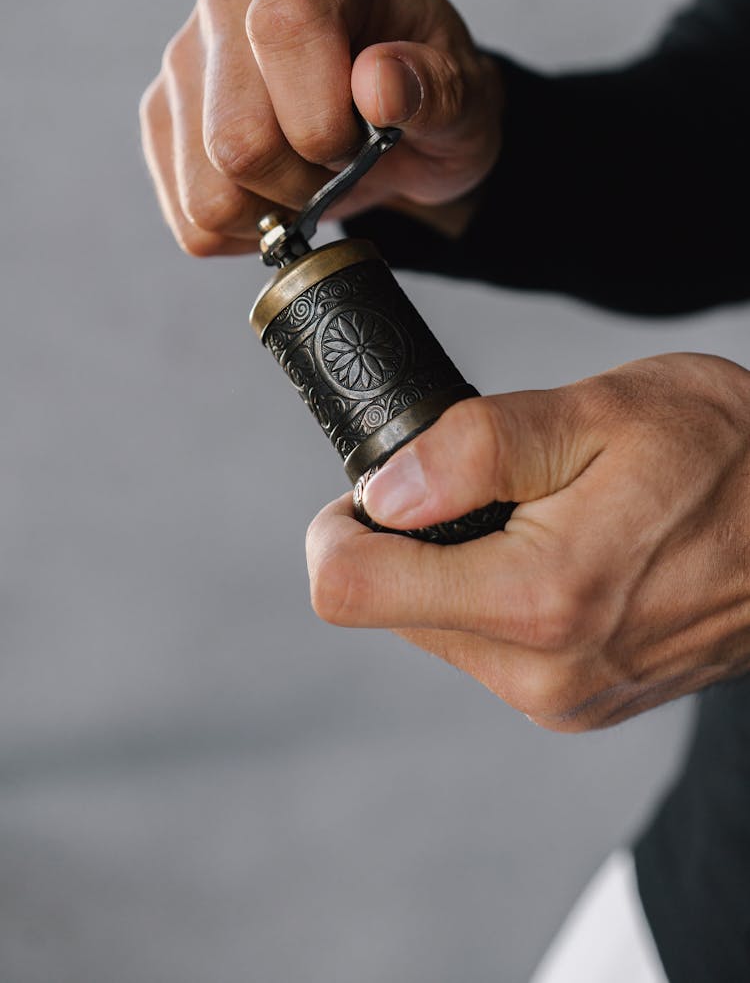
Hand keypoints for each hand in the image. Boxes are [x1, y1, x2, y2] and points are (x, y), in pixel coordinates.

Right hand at [139, 0, 503, 255]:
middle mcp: (229, 0)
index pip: (284, 28)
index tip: (360, 140)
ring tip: (307, 182)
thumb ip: (436, 88)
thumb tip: (377, 84)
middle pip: (236, 138)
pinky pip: (191, 222)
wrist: (397, 131)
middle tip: (339, 169)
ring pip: (207, 193)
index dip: (324, 117)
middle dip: (302, 183)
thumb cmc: (429, 101)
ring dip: (271, 213)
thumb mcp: (465, 98)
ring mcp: (184, 62)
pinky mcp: (162, 121)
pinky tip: (275, 198)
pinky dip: (244, 233)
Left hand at [306, 353, 749, 730]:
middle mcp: (543, 673)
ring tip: (550, 513)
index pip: (351, 589)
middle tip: (496, 484)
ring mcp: (563, 698)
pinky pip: (491, 643)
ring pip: (440, 623)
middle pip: (392, 605)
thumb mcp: (603, 412)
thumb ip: (480, 448)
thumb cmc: (730, 456)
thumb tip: (384, 489)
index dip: (338, 527)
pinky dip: (503, 591)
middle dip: (417, 538)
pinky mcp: (579, 703)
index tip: (375, 486)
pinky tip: (570, 550)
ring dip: (465, 562)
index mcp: (539, 599)